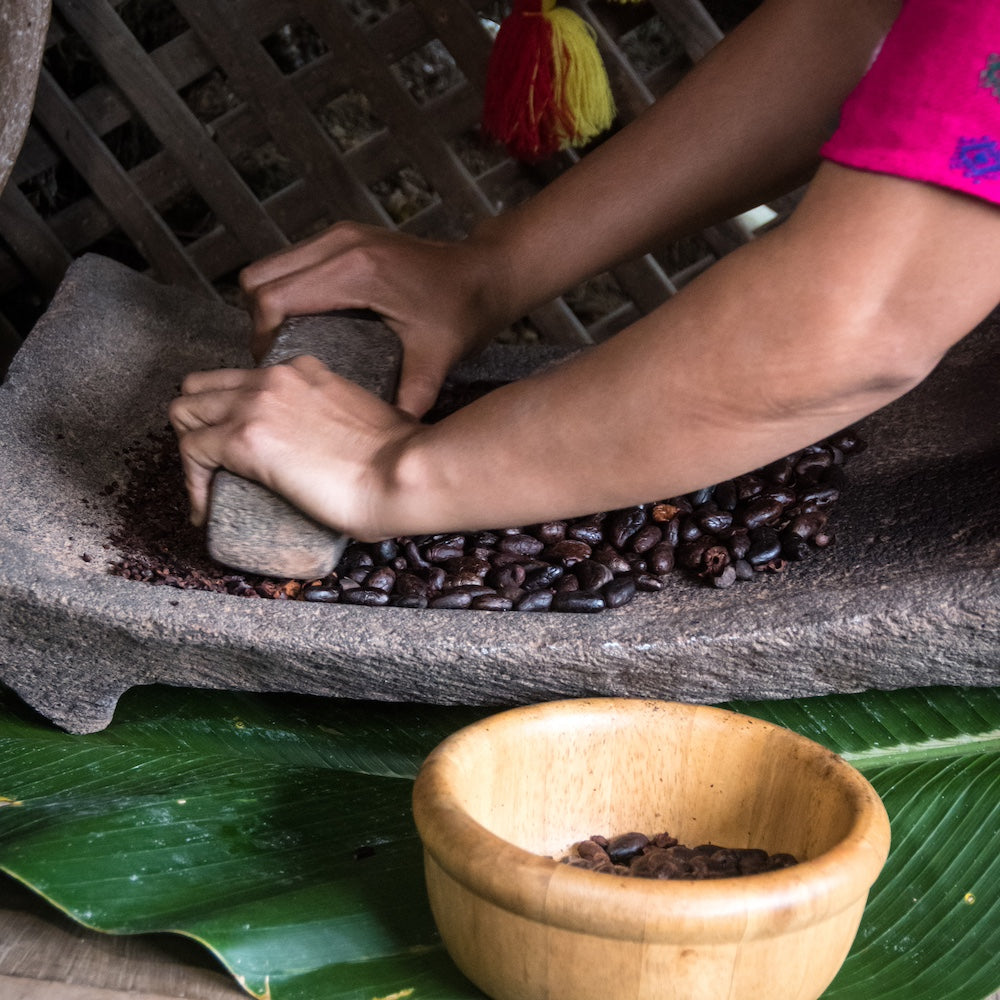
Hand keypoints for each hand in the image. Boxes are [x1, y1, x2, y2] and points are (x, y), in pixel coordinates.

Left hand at [168, 355, 423, 539]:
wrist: (403, 472)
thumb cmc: (400, 461)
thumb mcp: (370, 421)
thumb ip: (352, 424)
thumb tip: (354, 455)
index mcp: (305, 371)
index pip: (244, 379)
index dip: (233, 414)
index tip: (243, 450)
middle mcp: (274, 377)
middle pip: (201, 386)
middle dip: (199, 425)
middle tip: (215, 466)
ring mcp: (255, 404)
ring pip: (183, 412)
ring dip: (189, 450)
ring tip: (208, 487)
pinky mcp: (244, 439)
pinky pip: (190, 452)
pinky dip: (191, 484)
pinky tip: (205, 510)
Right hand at [239, 222, 505, 417]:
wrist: (487, 272)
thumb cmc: (464, 309)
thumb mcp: (438, 358)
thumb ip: (412, 398)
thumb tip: (390, 443)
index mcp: (356, 272)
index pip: (273, 298)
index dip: (262, 336)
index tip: (277, 367)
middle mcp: (341, 245)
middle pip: (259, 277)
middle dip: (258, 320)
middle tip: (279, 358)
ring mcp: (341, 236)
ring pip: (271, 266)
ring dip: (270, 303)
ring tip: (291, 342)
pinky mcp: (345, 237)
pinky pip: (293, 261)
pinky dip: (288, 289)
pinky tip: (309, 321)